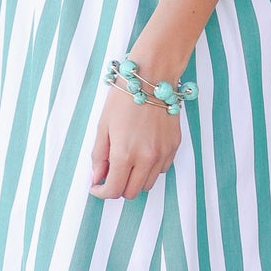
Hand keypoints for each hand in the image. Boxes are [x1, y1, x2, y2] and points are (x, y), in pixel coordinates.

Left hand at [90, 76, 182, 199]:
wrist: (153, 77)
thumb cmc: (123, 98)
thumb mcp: (103, 126)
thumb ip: (99, 156)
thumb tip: (96, 178)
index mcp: (124, 154)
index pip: (113, 190)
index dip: (101, 192)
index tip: (96, 186)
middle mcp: (146, 158)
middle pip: (132, 192)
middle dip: (117, 187)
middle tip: (109, 174)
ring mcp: (163, 154)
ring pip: (148, 184)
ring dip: (135, 180)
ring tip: (126, 163)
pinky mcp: (174, 147)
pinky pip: (161, 170)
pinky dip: (150, 169)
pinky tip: (142, 153)